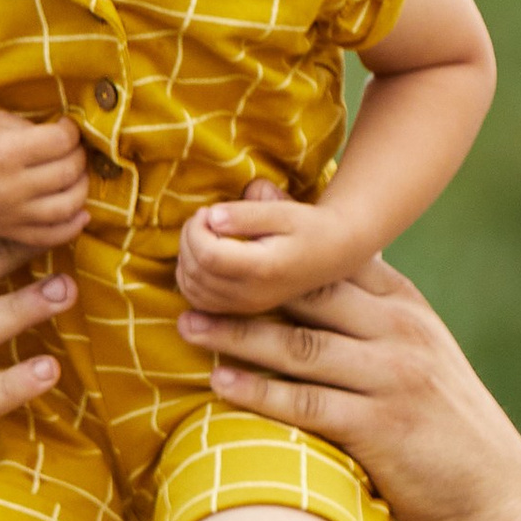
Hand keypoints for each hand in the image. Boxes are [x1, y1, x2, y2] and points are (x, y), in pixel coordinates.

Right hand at [0, 111, 89, 248]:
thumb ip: (35, 130)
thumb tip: (71, 141)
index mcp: (5, 153)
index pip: (62, 142)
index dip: (71, 131)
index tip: (65, 127)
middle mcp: (9, 188)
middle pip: (69, 172)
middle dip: (78, 156)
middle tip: (71, 149)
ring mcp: (9, 214)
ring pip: (68, 206)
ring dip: (81, 187)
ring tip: (74, 175)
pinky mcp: (7, 231)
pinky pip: (51, 236)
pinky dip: (72, 225)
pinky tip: (79, 211)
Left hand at [174, 179, 361, 316]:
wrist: (335, 254)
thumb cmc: (310, 226)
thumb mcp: (283, 211)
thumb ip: (245, 213)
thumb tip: (210, 217)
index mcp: (263, 268)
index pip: (208, 255)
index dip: (195, 230)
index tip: (206, 211)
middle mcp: (252, 294)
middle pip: (196, 272)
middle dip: (188, 240)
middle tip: (203, 218)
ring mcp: (246, 305)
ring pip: (192, 289)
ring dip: (186, 259)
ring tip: (204, 235)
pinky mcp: (242, 309)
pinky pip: (200, 300)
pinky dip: (190, 278)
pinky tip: (202, 256)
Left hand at [177, 257, 520, 520]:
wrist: (493, 492)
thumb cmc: (444, 421)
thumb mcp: (420, 350)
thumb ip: (372, 312)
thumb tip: (317, 273)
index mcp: (406, 306)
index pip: (337, 256)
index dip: (280, 236)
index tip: (227, 218)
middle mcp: (401, 332)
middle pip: (310, 291)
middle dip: (246, 279)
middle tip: (188, 269)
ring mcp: (392, 378)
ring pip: (300, 346)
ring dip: (238, 335)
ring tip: (188, 324)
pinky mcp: (380, 428)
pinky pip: (307, 404)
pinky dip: (259, 393)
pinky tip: (220, 384)